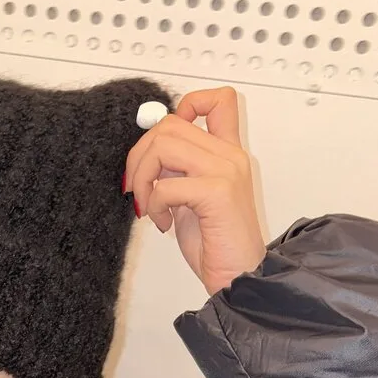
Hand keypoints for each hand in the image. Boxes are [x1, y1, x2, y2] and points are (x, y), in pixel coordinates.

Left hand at [124, 86, 265, 296]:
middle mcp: (231, 155)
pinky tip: (163, 224)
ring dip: (143, 178)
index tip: (162, 143)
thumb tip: (147, 153)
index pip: (219, 100)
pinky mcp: (217, 193)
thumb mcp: (192, 198)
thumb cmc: (217, 245)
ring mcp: (226, 171)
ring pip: (164, 145)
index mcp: (229, 154)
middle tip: (137, 189)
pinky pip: (166, 185)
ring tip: (148, 206)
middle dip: (140, 155)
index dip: (185, 105)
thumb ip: (178, 170)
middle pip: (171, 124)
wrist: (240, 278)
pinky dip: (154, 205)